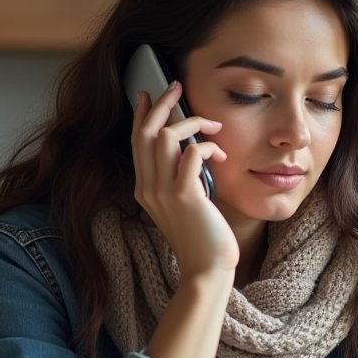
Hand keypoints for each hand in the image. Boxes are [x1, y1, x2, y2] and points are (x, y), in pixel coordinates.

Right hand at [130, 83, 236, 279]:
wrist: (205, 270)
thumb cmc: (201, 240)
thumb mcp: (181, 206)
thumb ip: (178, 182)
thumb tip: (190, 153)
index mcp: (144, 189)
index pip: (136, 142)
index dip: (141, 115)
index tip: (148, 94)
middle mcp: (148, 188)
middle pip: (146, 132)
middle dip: (161, 104)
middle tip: (177, 87)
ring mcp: (164, 192)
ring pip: (167, 137)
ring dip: (193, 123)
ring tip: (214, 127)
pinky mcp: (186, 196)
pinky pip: (191, 153)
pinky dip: (207, 146)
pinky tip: (220, 154)